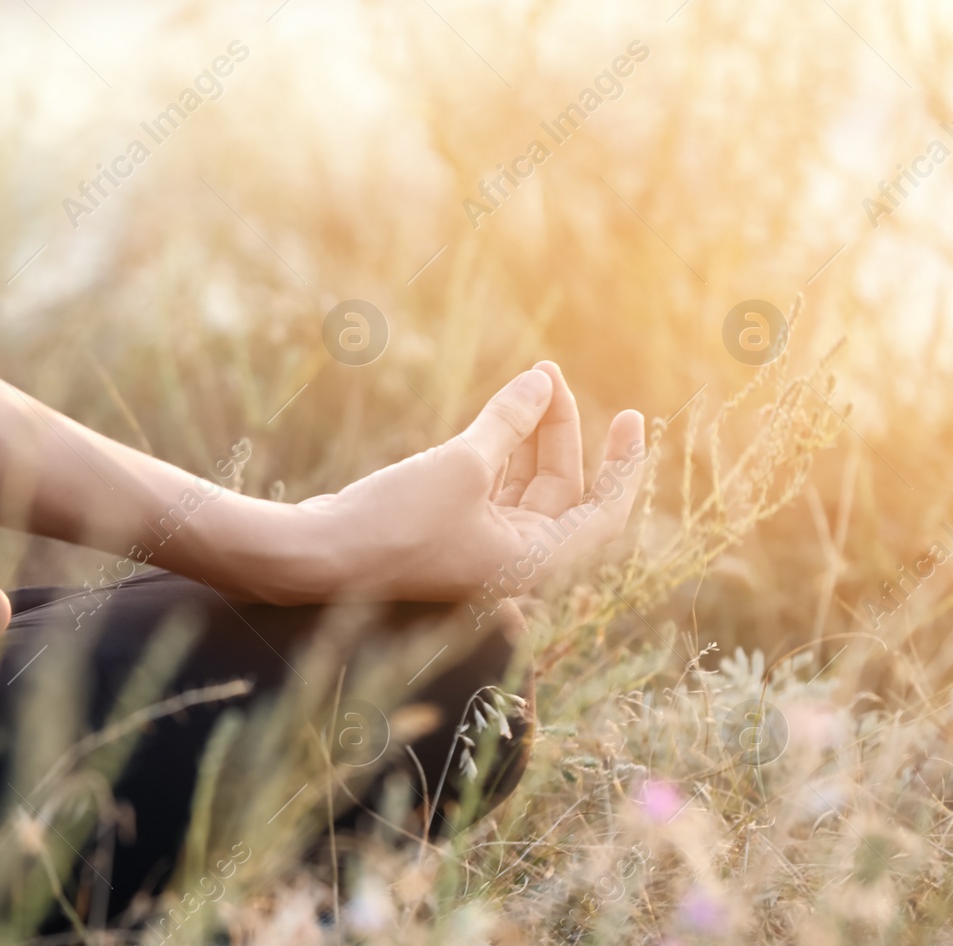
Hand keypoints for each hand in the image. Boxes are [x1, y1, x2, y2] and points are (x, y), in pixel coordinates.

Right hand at [293, 361, 645, 602]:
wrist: (320, 554)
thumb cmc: (396, 520)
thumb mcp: (462, 464)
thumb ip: (509, 421)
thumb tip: (542, 380)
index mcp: (534, 562)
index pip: (605, 513)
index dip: (624, 463)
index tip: (632, 418)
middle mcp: (515, 561)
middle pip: (561, 490)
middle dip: (559, 431)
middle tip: (549, 375)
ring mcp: (482, 548)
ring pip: (525, 485)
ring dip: (528, 435)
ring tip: (529, 381)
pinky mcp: (452, 533)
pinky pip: (493, 488)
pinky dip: (499, 451)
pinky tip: (499, 413)